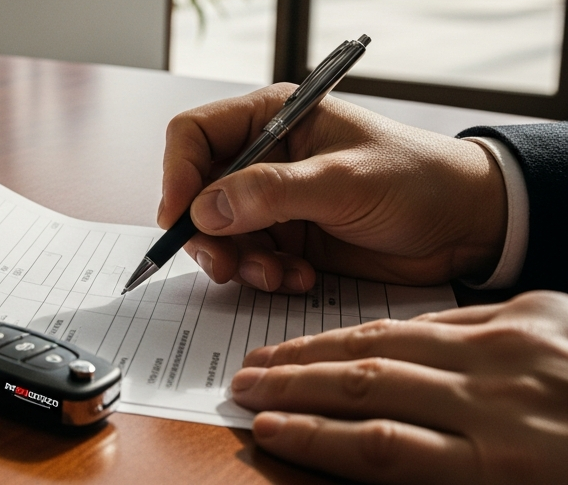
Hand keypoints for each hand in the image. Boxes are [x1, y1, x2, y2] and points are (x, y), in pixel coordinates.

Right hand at [159, 84, 507, 292]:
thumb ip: (273, 193)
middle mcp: (263, 156)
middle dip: (206, 233)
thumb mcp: (345, 182)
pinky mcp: (287, 237)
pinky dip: (265, 275)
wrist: (470, 225)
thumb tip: (205, 209)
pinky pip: (249, 260)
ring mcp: (273, 199)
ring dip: (238, 261)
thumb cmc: (420, 180)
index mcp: (272, 117)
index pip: (194, 135)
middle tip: (225, 265)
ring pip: (218, 233)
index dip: (178, 174)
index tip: (179, 218)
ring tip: (277, 276)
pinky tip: (301, 278)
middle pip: (196, 191)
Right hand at [230, 291, 567, 483]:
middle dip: (296, 388)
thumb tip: (376, 459)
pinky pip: (438, 319)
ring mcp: (518, 349)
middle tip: (242, 387)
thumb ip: (458, 477)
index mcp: (504, 465)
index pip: (377, 448)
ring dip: (320, 351)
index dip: (310, 440)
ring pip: (392, 345)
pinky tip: (344, 335)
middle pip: (370, 388)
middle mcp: (500, 402)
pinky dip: (380, 327)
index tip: (263, 432)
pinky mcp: (538, 313)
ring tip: (270, 359)